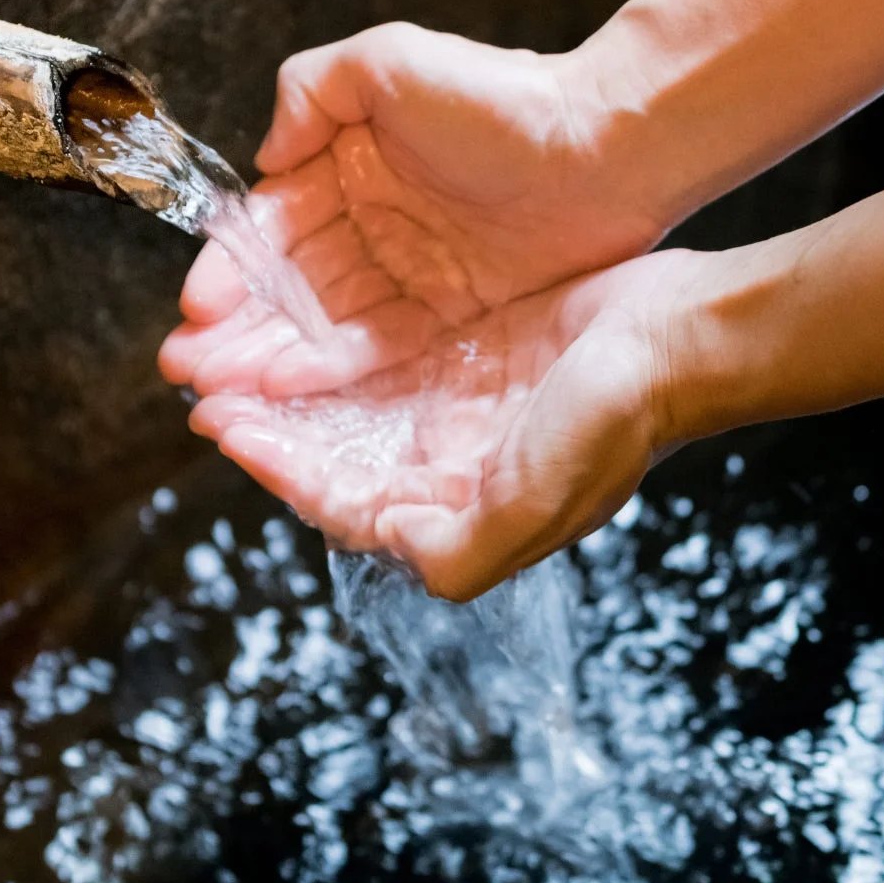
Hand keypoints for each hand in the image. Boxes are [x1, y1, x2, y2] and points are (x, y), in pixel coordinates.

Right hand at [164, 23, 665, 397]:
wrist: (605, 146)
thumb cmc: (500, 96)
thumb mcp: (388, 61)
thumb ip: (310, 91)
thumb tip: (264, 160)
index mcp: (344, 164)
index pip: (270, 225)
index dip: (228, 267)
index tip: (195, 306)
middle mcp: (368, 223)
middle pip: (286, 287)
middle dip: (232, 329)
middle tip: (185, 368)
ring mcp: (406, 273)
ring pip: (320, 325)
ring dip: (266, 360)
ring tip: (220, 394)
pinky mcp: (447, 316)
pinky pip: (377, 349)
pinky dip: (329, 370)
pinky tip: (285, 391)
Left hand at [169, 250, 698, 601]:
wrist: (680, 338)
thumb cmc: (615, 420)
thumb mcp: (538, 499)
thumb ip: (464, 550)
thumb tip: (400, 559)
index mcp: (456, 513)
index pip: (341, 503)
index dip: (279, 470)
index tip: (225, 428)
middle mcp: (448, 468)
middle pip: (333, 455)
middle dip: (269, 429)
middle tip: (203, 389)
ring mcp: (457, 411)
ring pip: (349, 407)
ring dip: (291, 389)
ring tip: (233, 357)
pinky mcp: (469, 356)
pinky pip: (382, 358)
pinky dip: (335, 350)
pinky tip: (299, 322)